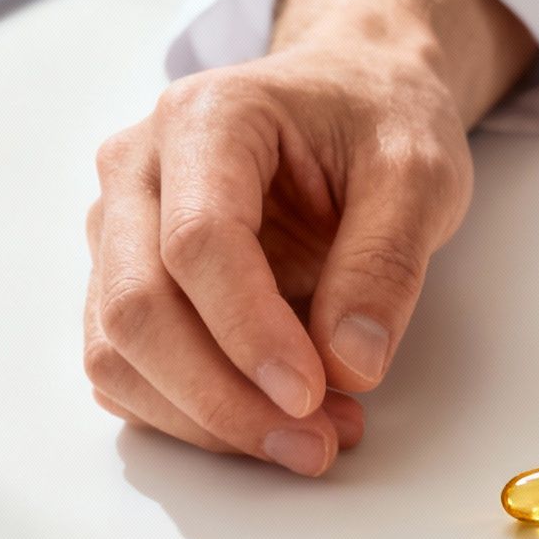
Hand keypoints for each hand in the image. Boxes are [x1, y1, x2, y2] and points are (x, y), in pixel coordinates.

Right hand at [84, 0, 532, 472]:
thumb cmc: (383, 120)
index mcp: (206, 119)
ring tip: (313, 440)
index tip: (314, 394)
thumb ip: (386, 263)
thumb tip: (350, 365)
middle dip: (222, 397)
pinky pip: (129, 369)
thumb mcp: (420, 174)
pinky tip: (275, 424)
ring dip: (206, 417)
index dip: (249, 332)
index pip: (198, 242)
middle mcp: (137, 169)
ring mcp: (119, 227)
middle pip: (138, 306)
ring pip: (117, 350)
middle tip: (314, 444)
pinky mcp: (126, 280)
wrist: (359, 94)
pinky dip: (192, 414)